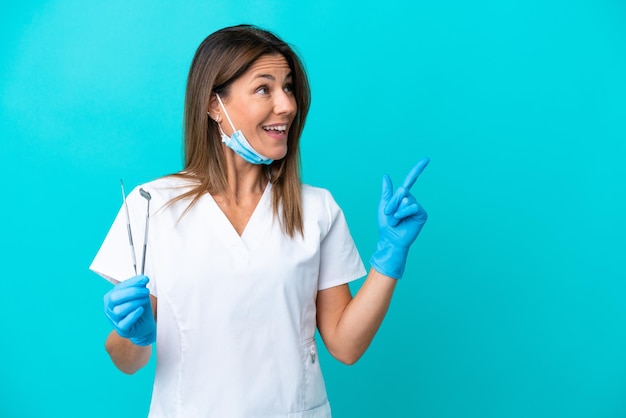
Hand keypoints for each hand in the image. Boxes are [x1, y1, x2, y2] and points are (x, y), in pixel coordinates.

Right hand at [104, 275, 155, 345]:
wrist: (145, 325)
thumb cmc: (140, 308)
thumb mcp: (140, 295)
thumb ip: (139, 287)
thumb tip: (142, 279)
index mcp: (111, 297)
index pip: (119, 287)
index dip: (132, 282)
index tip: (145, 279)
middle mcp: (109, 308)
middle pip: (115, 298)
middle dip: (132, 292)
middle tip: (146, 291)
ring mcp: (113, 320)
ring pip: (119, 310)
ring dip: (134, 303)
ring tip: (145, 300)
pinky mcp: (121, 329)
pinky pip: (124, 323)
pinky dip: (133, 315)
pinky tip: (140, 310)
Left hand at [370, 158, 428, 278]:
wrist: (390, 238)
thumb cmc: (385, 224)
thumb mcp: (383, 205)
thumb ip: (387, 191)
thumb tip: (386, 175)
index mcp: (402, 196)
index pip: (411, 179)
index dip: (418, 169)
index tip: (427, 159)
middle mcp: (411, 200)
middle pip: (403, 191)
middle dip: (392, 202)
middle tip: (388, 213)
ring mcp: (417, 207)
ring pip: (406, 199)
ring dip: (396, 209)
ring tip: (394, 219)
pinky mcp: (421, 214)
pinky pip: (412, 206)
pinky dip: (403, 212)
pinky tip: (400, 219)